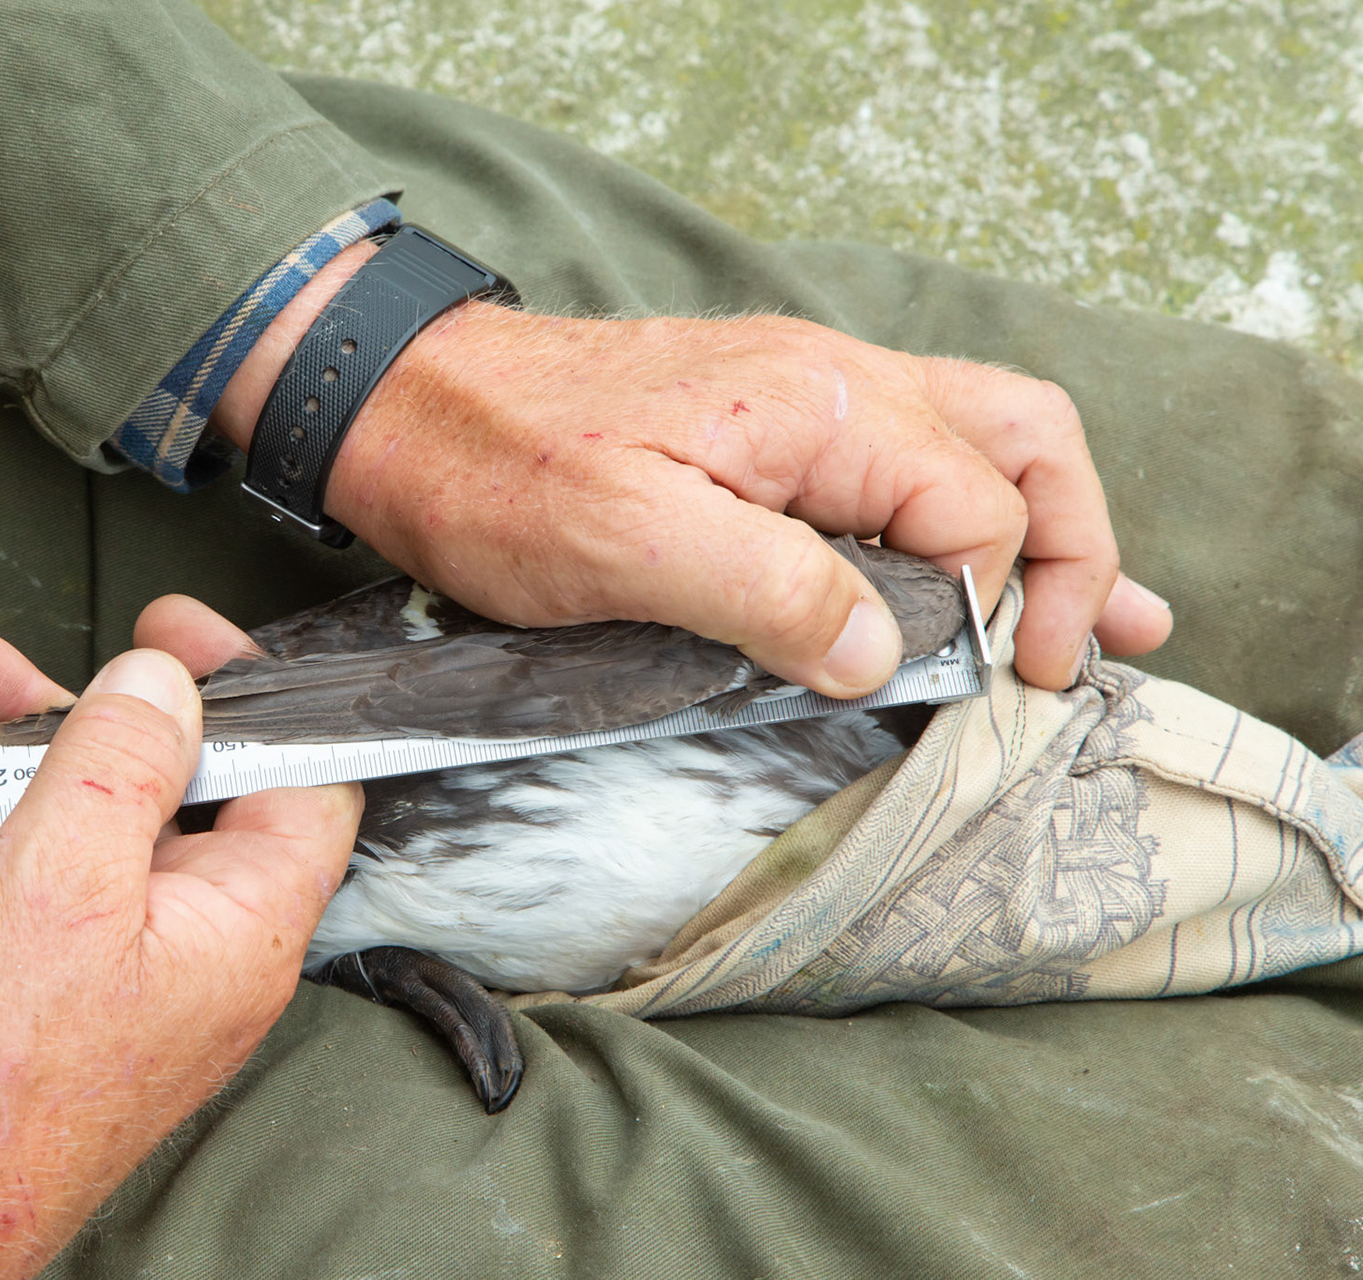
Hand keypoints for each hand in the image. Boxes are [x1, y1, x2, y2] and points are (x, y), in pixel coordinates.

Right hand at [0, 595, 359, 1278]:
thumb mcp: (61, 887)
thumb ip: (120, 765)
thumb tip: (162, 685)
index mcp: (235, 929)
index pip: (292, 782)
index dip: (245, 694)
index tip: (178, 635)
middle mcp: (176, 949)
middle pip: (133, 784)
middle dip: (33, 703)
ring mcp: (88, 972)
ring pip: (41, 821)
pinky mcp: (7, 995)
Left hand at [214, 250, 1170, 693]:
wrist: (404, 409)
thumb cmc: (498, 471)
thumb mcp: (628, 543)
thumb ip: (770, 591)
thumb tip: (885, 651)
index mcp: (821, 403)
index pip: (975, 507)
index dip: (983, 604)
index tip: (953, 684)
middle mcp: (836, 386)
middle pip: (1021, 446)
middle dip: (1069, 551)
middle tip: (1069, 658)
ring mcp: (806, 403)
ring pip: (979, 446)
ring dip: (1045, 533)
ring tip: (1100, 625)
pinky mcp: (766, 437)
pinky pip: (905, 466)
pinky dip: (970, 523)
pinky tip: (987, 577)